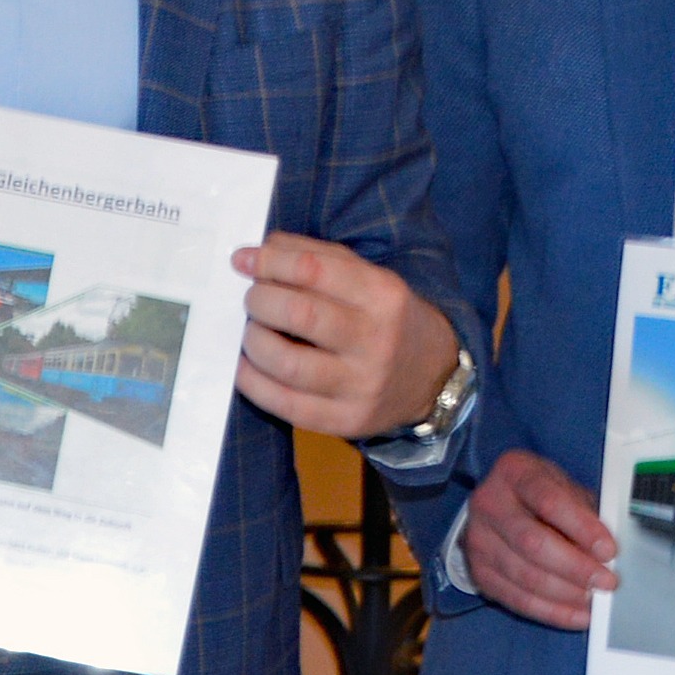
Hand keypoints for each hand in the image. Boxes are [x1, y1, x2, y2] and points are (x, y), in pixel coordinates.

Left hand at [233, 235, 460, 440]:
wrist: (432, 377)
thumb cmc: (384, 320)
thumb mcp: (367, 278)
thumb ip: (316, 259)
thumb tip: (255, 253)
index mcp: (383, 295)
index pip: (314, 269)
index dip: (270, 261)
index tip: (242, 260)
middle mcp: (376, 340)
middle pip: (300, 314)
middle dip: (259, 301)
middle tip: (252, 299)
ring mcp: (361, 386)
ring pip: (287, 362)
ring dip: (253, 341)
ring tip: (252, 332)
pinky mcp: (345, 420)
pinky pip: (284, 403)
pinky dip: (253, 381)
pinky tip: (248, 366)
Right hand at [463, 447, 619, 630]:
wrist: (499, 506)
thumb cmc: (540, 495)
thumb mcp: (564, 488)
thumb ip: (585, 513)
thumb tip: (608, 553)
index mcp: (514, 472)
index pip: (549, 501)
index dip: (582, 528)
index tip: (609, 550)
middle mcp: (489, 504)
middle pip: (532, 543)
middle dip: (575, 568)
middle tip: (606, 581)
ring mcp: (478, 540)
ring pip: (524, 575)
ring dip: (565, 593)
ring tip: (594, 600)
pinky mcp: (479, 571)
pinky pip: (516, 599)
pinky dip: (550, 612)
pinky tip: (576, 615)